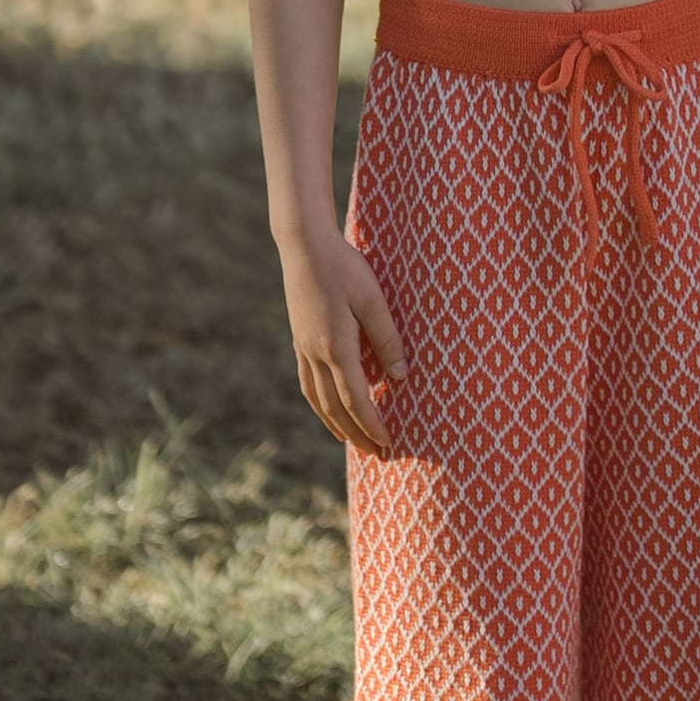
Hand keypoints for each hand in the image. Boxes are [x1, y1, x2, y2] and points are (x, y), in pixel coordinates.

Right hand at [280, 229, 403, 458]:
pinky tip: (327, 408)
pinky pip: (308, 383)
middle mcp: (316, 353)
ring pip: (317, 399)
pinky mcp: (299, 339)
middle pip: (335, 407)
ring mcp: (303, 347)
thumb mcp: (373, 298)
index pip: (355, 398)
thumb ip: (387, 337)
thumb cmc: (344, 267)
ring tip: (351, 442)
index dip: (372, 423)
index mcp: (336, 346)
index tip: (388, 442)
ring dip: (335, 425)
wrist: (303, 245)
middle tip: (375, 454)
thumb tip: (400, 376)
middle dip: (356, 434)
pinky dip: (319, 404)